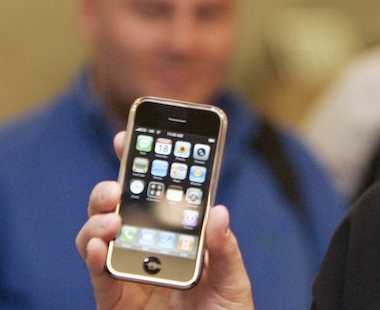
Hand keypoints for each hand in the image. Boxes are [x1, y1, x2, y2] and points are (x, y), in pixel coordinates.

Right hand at [75, 132, 254, 309]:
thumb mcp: (234, 279)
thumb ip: (224, 249)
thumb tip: (218, 211)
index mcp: (176, 234)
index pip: (155, 194)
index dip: (140, 164)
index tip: (130, 137)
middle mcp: (147, 247)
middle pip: (118, 209)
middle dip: (110, 189)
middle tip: (117, 183)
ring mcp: (128, 271)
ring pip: (97, 237)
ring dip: (97, 222)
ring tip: (112, 218)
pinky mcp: (114, 300)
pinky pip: (98, 276)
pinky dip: (93, 258)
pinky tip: (99, 246)